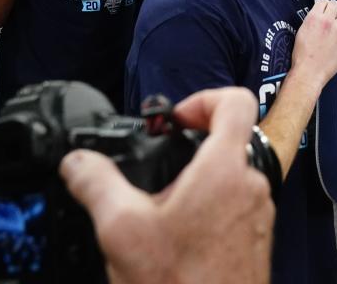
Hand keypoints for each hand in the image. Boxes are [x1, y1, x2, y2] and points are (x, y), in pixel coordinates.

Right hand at [60, 88, 273, 283]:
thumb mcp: (121, 229)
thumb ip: (95, 183)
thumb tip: (77, 162)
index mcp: (224, 169)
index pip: (235, 102)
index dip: (202, 98)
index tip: (175, 119)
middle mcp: (251, 185)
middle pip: (230, 139)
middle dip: (192, 147)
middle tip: (160, 166)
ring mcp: (259, 213)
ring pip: (232, 175)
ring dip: (199, 181)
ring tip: (164, 208)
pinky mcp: (257, 238)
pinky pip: (236, 206)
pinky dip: (209, 208)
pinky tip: (179, 236)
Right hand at [290, 0, 336, 90]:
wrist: (309, 71)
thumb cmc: (302, 55)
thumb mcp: (301, 32)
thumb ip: (312, 21)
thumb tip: (318, 16)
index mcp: (314, 18)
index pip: (323, 1)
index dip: (323, 5)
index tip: (324, 10)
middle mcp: (328, 22)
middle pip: (335, 5)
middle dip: (333, 10)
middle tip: (330, 18)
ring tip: (333, 33)